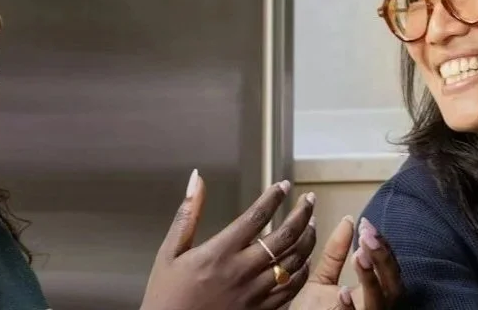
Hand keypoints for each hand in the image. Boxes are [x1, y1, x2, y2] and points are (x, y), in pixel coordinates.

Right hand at [141, 169, 316, 309]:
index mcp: (219, 253)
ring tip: (311, 224)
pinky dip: (301, 271)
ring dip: (307, 240)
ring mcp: (254, 293)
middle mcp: (241, 271)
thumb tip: (197, 180)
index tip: (283, 186)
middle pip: (285, 236)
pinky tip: (303, 260)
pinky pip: (291, 289)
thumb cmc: (166, 296)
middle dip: (302, 213)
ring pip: (294, 262)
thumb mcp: (169, 253)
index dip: (274, 197)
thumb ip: (187, 215)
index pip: (256, 216)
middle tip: (309, 200)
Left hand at [289, 216, 402, 309]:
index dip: (381, 246)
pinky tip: (343, 292)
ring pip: (380, 303)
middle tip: (368, 236)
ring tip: (360, 256)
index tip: (366, 224)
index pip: (387, 268)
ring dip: (372, 279)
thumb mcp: (321, 280)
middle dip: (383, 259)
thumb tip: (349, 220)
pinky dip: (350, 308)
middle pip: (393, 285)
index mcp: (371, 295)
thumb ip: (336, 254)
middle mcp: (374, 308)